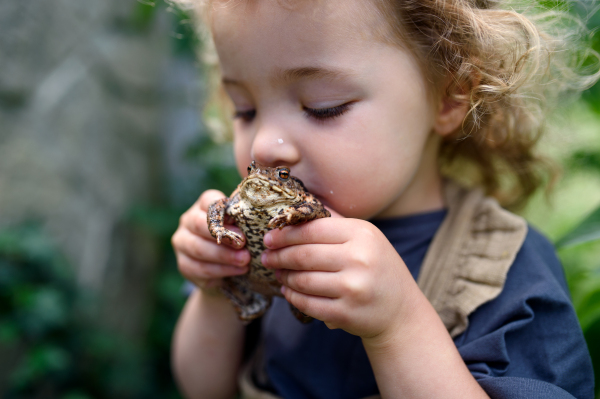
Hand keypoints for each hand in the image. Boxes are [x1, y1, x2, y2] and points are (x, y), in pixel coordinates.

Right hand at [172, 190, 250, 292]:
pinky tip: (238, 271)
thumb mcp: (240, 226)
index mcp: (202, 206)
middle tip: (243, 244)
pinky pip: (200, 268)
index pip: (208, 201)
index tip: (241, 224)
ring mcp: (182, 243)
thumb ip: (242, 219)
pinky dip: (222, 270)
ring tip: (245, 261)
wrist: (225, 270)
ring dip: (224, 256)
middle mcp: (187, 221)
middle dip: (223, 236)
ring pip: (198, 248)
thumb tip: (256, 216)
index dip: (224, 212)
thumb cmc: (236, 239)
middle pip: (199, 225)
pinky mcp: (184, 264)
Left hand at [261, 214, 418, 339]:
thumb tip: (296, 209)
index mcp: (362, 234)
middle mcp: (359, 260)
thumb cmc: (378, 268)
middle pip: (304, 255)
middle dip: (279, 256)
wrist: (401, 311)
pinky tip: (288, 291)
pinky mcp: (345, 313)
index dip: (285, 234)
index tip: (269, 237)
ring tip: (277, 273)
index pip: (313, 229)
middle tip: (266, 256)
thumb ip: (335, 223)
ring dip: (283, 277)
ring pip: (302, 280)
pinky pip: (307, 303)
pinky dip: (292, 296)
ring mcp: (353, 288)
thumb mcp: (366, 238)